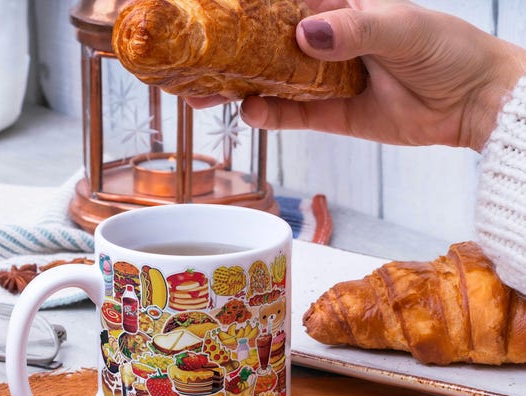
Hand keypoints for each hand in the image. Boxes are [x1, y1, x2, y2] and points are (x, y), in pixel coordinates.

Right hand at [202, 0, 525, 151]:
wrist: (473, 101)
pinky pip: (292, 114)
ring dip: (236, 88)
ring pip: (270, 83)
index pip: (282, 8)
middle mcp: (325, 44)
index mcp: (338, 10)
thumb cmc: (446, 49)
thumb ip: (354, 29)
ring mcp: (324, 80)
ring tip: (204, 93)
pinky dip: (269, 115)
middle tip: (192, 64)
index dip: (243, 14)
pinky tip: (249, 112)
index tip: (209, 18)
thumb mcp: (401, 27)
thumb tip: (306, 35)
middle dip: (228, 55)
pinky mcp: (331, 115)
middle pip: (265, 48)